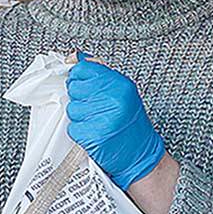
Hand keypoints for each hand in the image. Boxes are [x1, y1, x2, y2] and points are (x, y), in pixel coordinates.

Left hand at [65, 51, 165, 189]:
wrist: (141, 155)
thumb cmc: (131, 124)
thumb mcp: (122, 92)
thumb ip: (100, 74)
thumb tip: (74, 58)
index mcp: (120, 84)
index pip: (83, 69)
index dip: (78, 77)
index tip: (82, 84)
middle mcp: (113, 99)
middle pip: (74, 89)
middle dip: (79, 98)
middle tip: (94, 107)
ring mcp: (103, 118)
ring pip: (71, 109)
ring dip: (79, 117)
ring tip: (96, 121)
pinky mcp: (93, 137)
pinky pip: (72, 128)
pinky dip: (79, 132)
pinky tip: (94, 133)